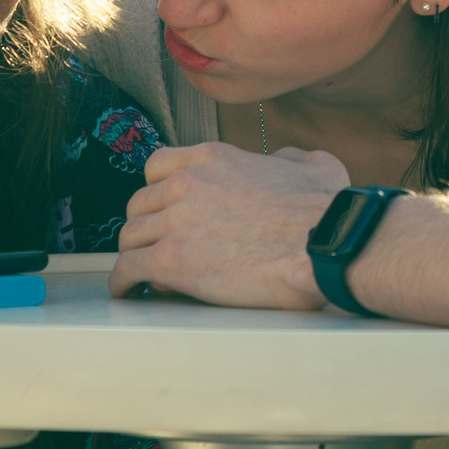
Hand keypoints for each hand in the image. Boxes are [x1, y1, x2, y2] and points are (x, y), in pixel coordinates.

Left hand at [109, 141, 348, 307]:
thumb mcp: (313, 165)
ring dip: (136, 255)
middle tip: (158, 247)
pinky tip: (129, 290)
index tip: (163, 209)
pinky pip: (128, 268)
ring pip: (130, 237)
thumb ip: (288, 158)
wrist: (323, 245)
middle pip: (140, 204)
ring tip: (146, 274)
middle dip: (147, 226)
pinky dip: (124, 281)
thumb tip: (283, 161)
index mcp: (213, 158)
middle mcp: (187, 183)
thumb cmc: (325, 212)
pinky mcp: (172, 259)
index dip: (158, 191)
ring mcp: (176, 220)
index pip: (158, 166)